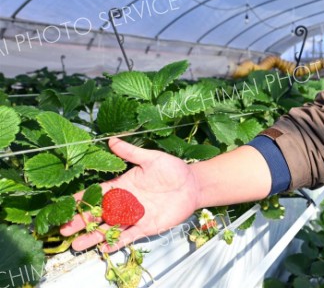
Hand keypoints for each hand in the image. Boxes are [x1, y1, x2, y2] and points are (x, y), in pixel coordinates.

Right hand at [60, 138, 200, 252]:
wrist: (193, 184)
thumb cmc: (173, 169)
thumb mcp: (151, 158)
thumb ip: (131, 153)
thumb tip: (112, 140)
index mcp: (123, 185)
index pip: (98, 193)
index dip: (82, 199)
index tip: (65, 205)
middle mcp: (125, 202)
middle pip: (99, 213)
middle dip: (82, 221)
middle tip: (64, 229)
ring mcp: (135, 216)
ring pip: (110, 228)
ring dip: (94, 236)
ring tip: (77, 244)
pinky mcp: (146, 226)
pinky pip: (129, 236)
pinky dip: (117, 242)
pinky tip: (105, 248)